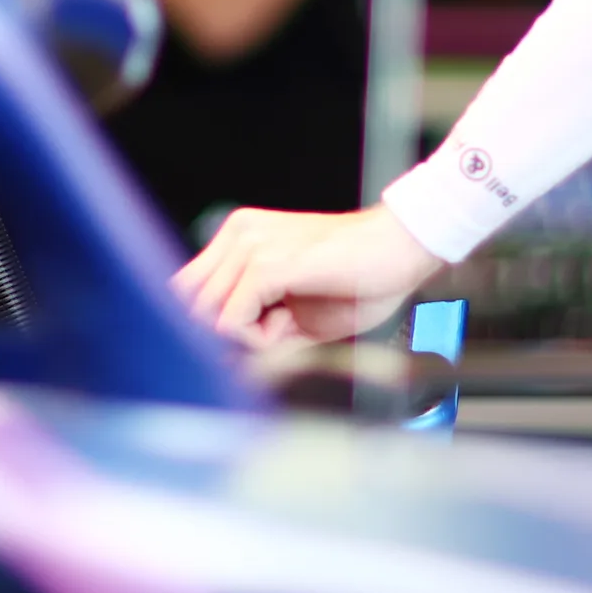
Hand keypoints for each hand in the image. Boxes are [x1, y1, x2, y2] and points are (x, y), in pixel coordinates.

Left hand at [174, 203, 443, 347]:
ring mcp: (249, 245)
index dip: (215, 324)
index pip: (187, 290)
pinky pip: (230, 323)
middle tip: (277, 328)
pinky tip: (293, 323)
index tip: (262, 330)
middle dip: (226, 331)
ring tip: (288, 322)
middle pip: (188, 303)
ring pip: (204, 316)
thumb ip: (251, 323)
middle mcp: (238, 233)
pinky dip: (258, 339)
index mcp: (240, 236)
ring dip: (244, 336)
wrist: (403, 249)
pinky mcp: (266, 265)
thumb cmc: (362, 276)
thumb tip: (218, 359)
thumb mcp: (295, 306)